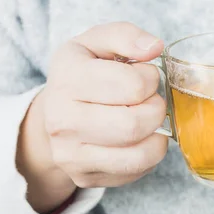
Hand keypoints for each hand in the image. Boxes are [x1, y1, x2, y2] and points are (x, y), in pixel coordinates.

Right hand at [17, 23, 167, 213]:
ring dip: (157, 133)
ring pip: (139, 154)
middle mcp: (61, 119)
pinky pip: (136, 171)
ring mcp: (69, 154)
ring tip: (148, 119)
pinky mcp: (83, 177)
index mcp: (67, 78)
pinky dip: (149, 153)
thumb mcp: (98, 42)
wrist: (56, 111)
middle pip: (134, 124)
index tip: (144, 76)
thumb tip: (154, 47)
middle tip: (150, 100)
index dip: (150, 78)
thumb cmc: (86, 72)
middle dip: (156, 108)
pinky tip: (140, 137)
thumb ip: (126, 36)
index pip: (132, 85)